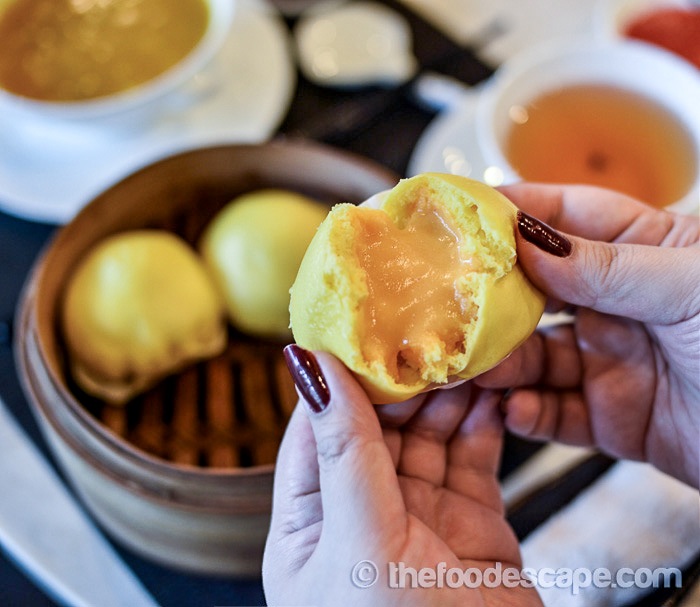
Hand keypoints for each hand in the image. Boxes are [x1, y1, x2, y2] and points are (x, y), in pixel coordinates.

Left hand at [263, 347, 541, 605]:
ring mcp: (418, 517)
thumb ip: (343, 454)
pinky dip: (482, 424)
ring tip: (464, 355)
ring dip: (446, 396)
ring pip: (427, 437)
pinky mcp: (471, 523)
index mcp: (310, 524)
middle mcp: (361, 515)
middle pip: (376, 426)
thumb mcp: (357, 543)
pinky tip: (490, 394)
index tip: (360, 327)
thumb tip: (308, 369)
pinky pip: (472, 458)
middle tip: (426, 335)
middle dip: (402, 381)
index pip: (316, 430)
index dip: (337, 379)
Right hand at [478, 184, 699, 486]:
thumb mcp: (692, 287)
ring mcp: (610, 362)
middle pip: (535, 292)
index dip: (512, 212)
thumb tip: (527, 241)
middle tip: (445, 301)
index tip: (458, 213)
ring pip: (534, 357)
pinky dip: (529, 414)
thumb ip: (607, 266)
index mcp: (643, 252)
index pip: (566, 218)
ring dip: (499, 362)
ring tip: (471, 367)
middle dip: (490, 297)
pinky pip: (555, 414)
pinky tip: (514, 409)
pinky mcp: (609, 418)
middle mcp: (617, 304)